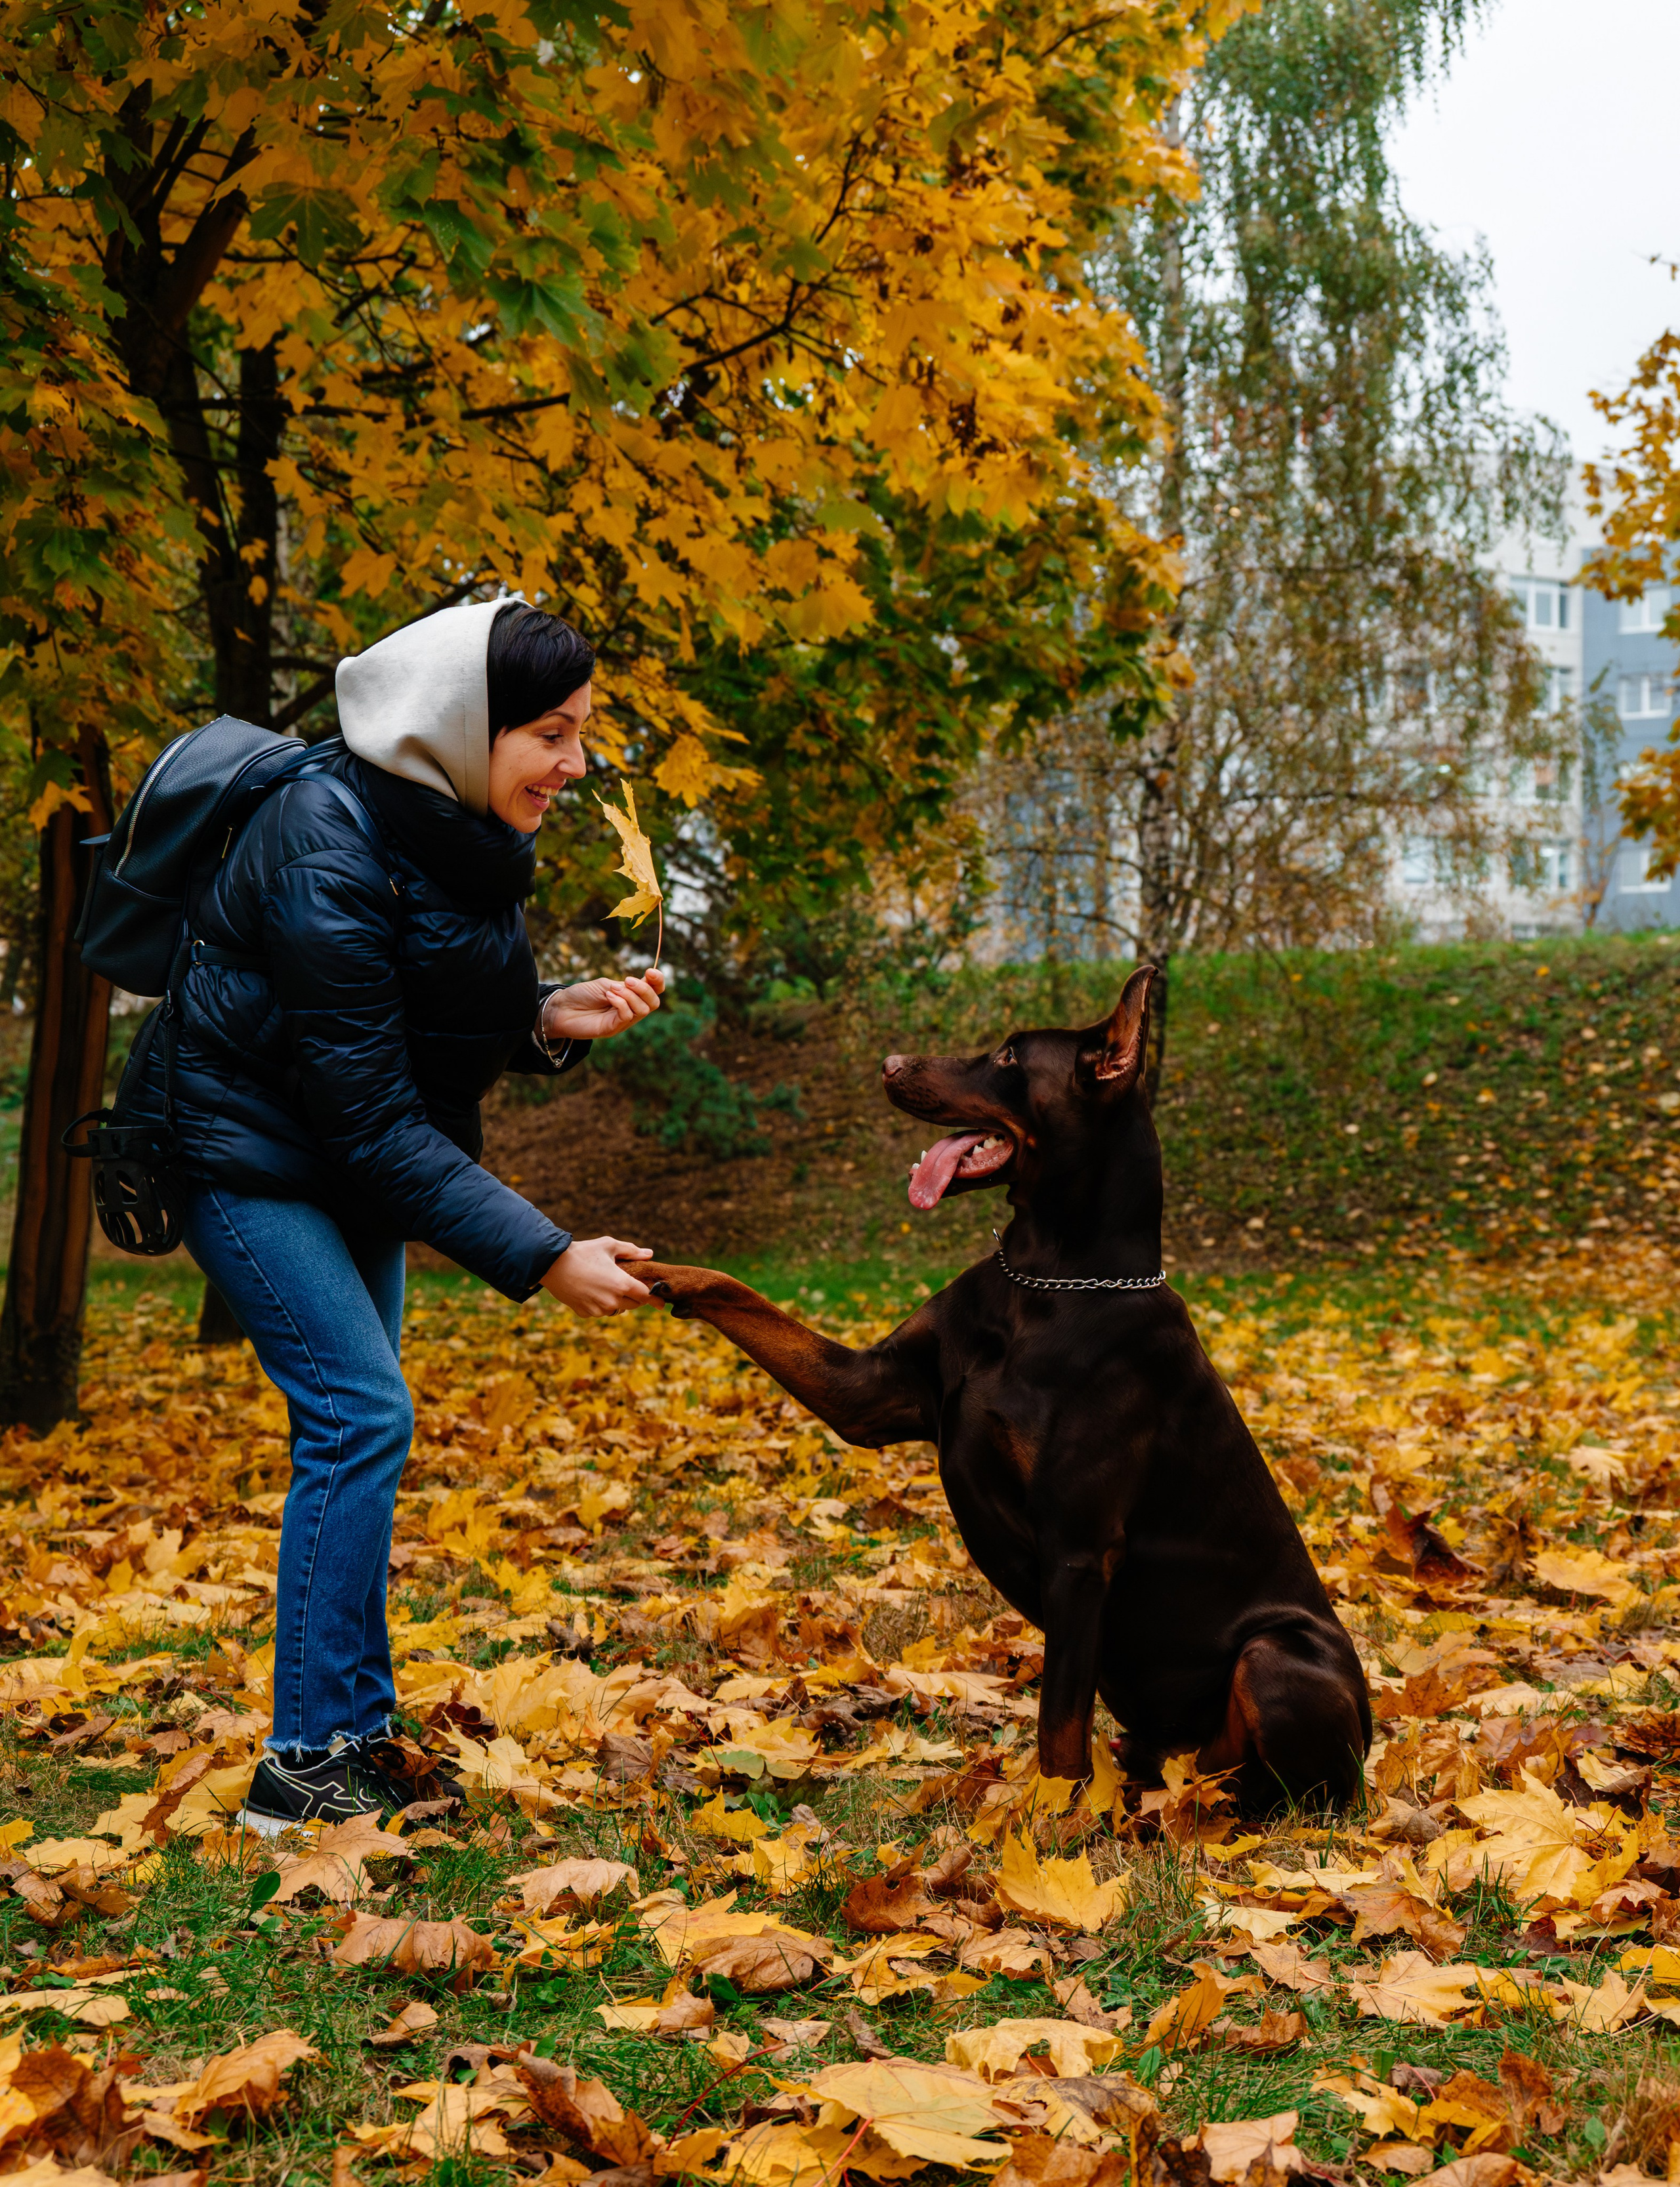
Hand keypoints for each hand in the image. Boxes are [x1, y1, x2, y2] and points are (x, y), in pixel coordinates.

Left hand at [542, 968, 664, 1042]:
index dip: (658, 981)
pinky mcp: (613, 1028)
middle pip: (654, 1002)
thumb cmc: (582, 995)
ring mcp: (623, 1021)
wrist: (562, 1008)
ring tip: (612, 990)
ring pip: (643, 1010)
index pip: (655, 991)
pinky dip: (621, 1003)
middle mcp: (631, 1009)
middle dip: (645, 989)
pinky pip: (627, 1016)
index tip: (650, 971)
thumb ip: (624, 986)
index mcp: (631, 996)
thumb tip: (638, 987)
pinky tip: (608, 997)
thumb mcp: (606, 984)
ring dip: (630, 996)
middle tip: (628, 980)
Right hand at [542, 1237, 652, 1316]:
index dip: (653, 1296)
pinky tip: (592, 1291)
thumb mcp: (609, 1245)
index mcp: (622, 1284)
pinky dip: (600, 1304)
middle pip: (634, 1305)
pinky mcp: (585, 1313)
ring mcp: (598, 1309)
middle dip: (635, 1297)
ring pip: (617, 1309)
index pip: (645, 1295)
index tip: (660, 1302)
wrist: (552, 1264)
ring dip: (617, 1301)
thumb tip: (649, 1254)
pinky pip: (599, 1312)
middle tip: (631, 1288)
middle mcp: (612, 1300)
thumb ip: (631, 1251)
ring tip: (608, 1286)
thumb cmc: (583, 1252)